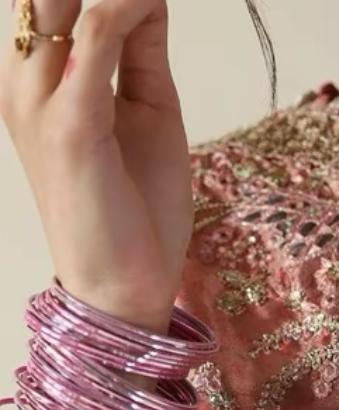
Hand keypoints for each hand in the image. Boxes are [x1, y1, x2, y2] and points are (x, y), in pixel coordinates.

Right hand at [1, 0, 193, 331]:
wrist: (125, 286)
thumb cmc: (135, 209)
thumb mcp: (145, 111)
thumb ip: (139, 50)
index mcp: (33, 78)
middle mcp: (23, 82)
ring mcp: (38, 101)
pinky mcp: (70, 124)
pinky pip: (93, 38)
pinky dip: (124, 10)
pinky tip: (148, 4)